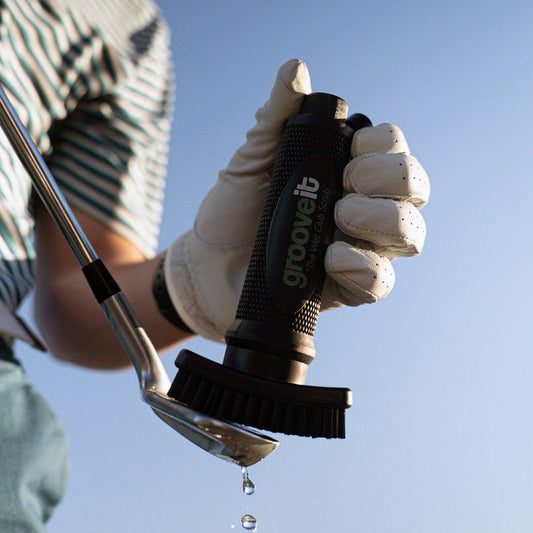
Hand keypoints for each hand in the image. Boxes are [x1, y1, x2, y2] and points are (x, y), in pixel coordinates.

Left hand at [164, 59, 429, 340]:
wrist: (211, 267)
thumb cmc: (235, 210)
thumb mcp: (251, 159)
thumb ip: (276, 117)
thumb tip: (296, 69)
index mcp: (347, 170)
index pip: (392, 147)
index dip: (382, 146)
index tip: (349, 151)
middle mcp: (365, 206)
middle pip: (414, 188)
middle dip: (389, 180)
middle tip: (344, 184)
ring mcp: (361, 247)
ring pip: (410, 235)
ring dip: (383, 220)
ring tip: (338, 216)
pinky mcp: (349, 287)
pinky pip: (380, 282)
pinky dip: (364, 267)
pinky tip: (331, 258)